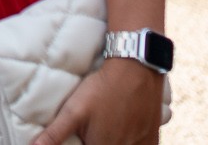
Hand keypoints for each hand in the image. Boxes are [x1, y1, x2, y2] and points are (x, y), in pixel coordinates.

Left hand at [34, 56, 161, 144]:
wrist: (136, 69)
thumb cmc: (102, 89)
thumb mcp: (73, 111)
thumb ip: (54, 134)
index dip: (81, 144)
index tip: (82, 138)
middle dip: (96, 142)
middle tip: (92, 132)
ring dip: (113, 142)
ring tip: (105, 131)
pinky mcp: (153, 139)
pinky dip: (133, 144)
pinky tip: (125, 135)